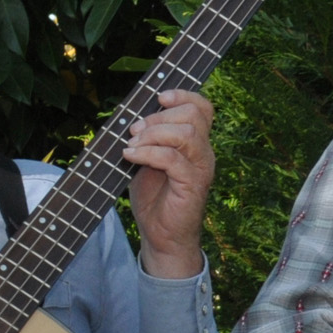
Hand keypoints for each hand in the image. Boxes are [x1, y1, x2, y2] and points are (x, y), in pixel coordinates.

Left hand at [123, 87, 215, 278]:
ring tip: (132, 145)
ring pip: (185, 134)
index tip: (158, 98)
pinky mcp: (192, 185)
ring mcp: (200, 169)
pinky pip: (172, 158)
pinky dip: (147, 153)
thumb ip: (145, 138)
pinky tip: (130, 157)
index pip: (203, 107)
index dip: (183, 95)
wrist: (161, 237)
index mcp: (196, 143)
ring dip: (152, 134)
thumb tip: (128, 116)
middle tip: (134, 131)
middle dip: (158, 117)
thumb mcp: (146, 160)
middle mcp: (203, 153)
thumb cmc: (153, 199)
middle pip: (193, 115)